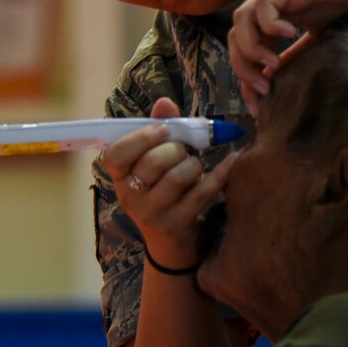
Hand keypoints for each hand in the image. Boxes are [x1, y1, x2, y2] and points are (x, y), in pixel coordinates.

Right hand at [102, 98, 235, 268]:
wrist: (169, 244)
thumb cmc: (162, 191)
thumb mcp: (153, 162)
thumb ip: (157, 130)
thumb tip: (164, 102)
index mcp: (119, 177)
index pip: (115, 155)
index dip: (140, 138)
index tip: (162, 130)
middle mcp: (130, 197)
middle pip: (154, 161)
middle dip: (177, 149)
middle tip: (184, 152)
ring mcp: (152, 214)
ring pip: (179, 176)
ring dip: (195, 164)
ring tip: (196, 167)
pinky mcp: (177, 225)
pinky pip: (203, 192)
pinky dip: (221, 173)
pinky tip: (232, 160)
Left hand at [228, 0, 347, 115]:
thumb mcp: (325, 42)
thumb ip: (302, 58)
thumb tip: (286, 91)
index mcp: (279, 25)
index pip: (247, 53)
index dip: (246, 81)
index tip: (258, 108)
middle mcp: (275, 11)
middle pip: (235, 38)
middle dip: (243, 68)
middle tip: (265, 88)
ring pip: (241, 20)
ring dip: (251, 48)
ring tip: (274, 64)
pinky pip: (264, 5)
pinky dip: (269, 24)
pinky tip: (290, 34)